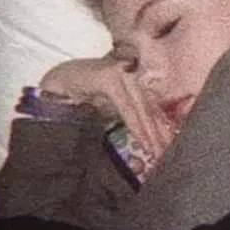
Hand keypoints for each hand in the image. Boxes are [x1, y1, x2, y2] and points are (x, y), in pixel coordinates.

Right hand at [39, 57, 176, 159]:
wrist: (59, 81)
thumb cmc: (85, 94)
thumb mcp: (111, 108)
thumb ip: (129, 116)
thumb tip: (149, 137)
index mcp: (134, 80)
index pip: (153, 106)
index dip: (162, 128)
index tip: (171, 147)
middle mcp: (131, 74)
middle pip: (150, 108)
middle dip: (160, 134)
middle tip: (168, 155)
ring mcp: (121, 74)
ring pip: (141, 109)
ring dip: (151, 134)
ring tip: (157, 152)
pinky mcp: (109, 79)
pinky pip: (127, 108)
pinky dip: (136, 126)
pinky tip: (144, 142)